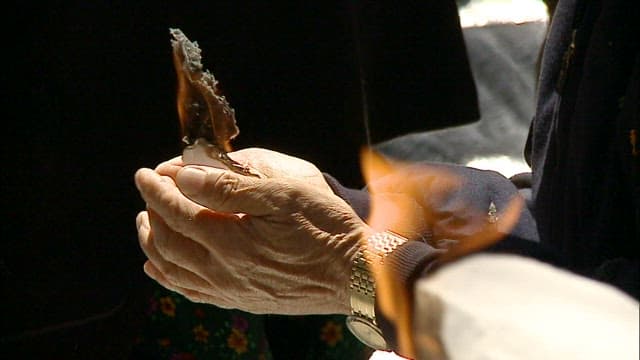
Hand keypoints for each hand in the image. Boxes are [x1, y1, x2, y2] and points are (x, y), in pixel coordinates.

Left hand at [135, 149, 369, 314]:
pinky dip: (169, 277)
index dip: (157, 190)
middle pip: (168, 241)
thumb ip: (231, 187)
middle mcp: (224, 272)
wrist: (355, 274)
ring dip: (152, 244)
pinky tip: (160, 267)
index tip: (145, 173)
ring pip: (174, 269)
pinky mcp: (242, 301)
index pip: (177, 212)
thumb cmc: (326, 228)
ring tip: (145, 224)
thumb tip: (185, 177)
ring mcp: (232, 291)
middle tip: (147, 191)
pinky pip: (192, 291)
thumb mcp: (284, 195)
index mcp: (232, 241)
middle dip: (150, 213)